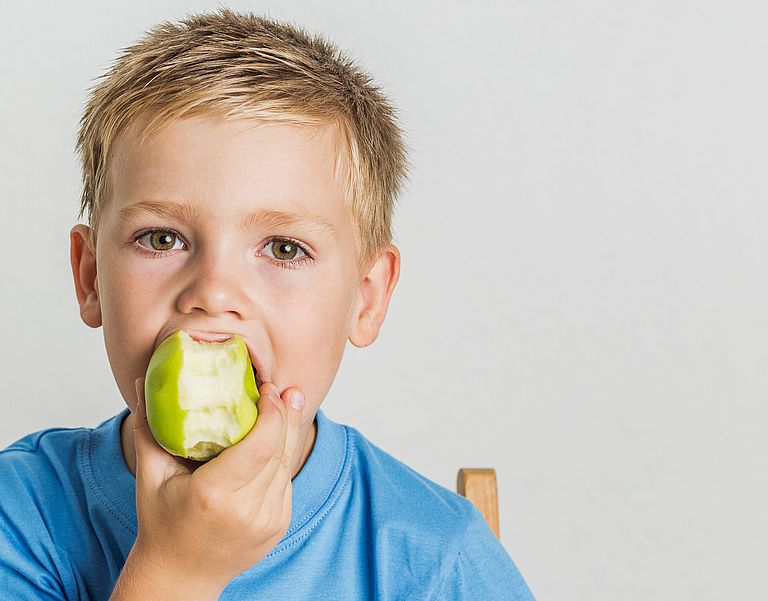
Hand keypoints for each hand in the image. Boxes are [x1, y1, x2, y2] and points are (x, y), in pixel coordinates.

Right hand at [123, 377, 304, 597]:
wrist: (181, 577)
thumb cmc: (161, 525)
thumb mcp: (149, 476)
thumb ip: (148, 427)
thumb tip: (141, 380)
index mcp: (215, 495)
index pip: (259, 445)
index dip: (270, 412)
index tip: (266, 387)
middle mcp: (247, 510)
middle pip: (280, 450)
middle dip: (284, 414)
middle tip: (281, 387)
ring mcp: (267, 521)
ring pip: (288, 464)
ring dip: (288, 431)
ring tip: (286, 402)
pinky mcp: (278, 525)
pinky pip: (286, 481)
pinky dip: (283, 456)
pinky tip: (278, 436)